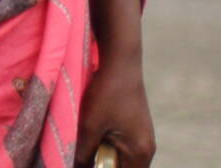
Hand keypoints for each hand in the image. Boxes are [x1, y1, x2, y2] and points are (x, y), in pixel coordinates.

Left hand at [77, 51, 153, 166]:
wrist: (120, 62)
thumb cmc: (106, 94)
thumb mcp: (90, 126)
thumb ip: (83, 153)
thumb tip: (74, 167)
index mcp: (141, 153)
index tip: (83, 163)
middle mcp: (146, 148)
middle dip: (99, 164)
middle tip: (80, 155)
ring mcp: (141, 137)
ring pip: (117, 158)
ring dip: (99, 156)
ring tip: (82, 146)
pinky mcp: (133, 128)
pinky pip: (118, 146)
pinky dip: (102, 145)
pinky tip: (89, 136)